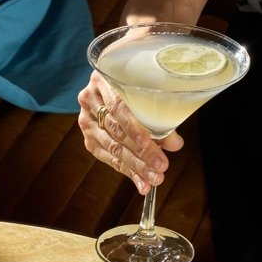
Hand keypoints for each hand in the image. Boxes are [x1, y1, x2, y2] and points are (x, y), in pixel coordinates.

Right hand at [77, 71, 182, 194]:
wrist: (112, 84)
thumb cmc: (136, 87)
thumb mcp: (149, 94)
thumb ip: (161, 116)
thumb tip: (176, 144)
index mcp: (104, 79)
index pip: (119, 107)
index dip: (135, 127)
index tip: (152, 144)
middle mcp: (89, 99)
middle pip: (116, 130)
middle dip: (140, 153)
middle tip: (160, 167)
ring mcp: (86, 120)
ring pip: (112, 147)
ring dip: (135, 166)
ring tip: (154, 178)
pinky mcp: (89, 139)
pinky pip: (108, 158)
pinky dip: (127, 171)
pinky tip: (141, 182)